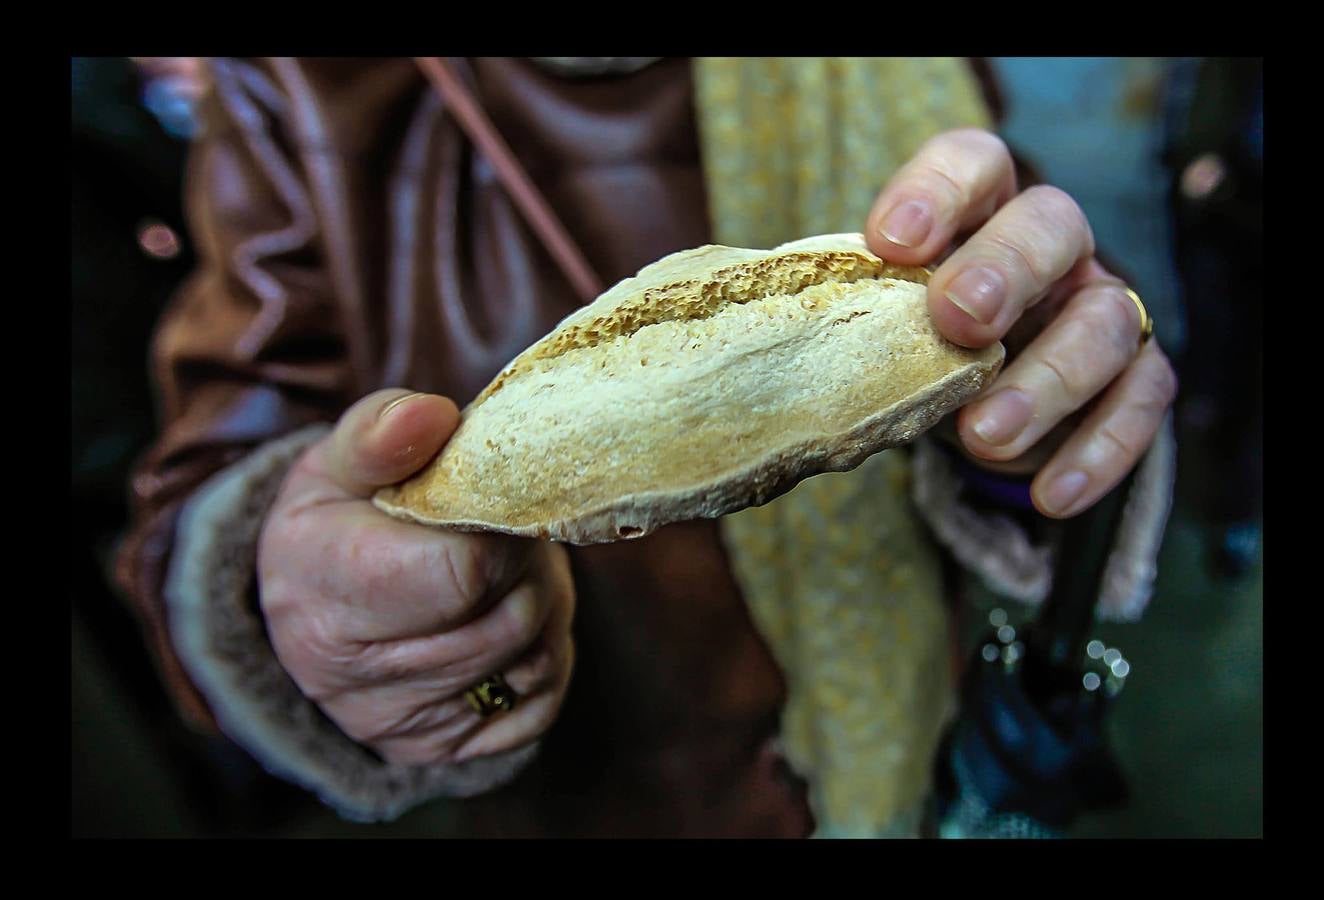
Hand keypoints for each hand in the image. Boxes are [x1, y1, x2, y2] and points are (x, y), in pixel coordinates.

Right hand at [258, 389, 574, 764]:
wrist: (311, 613)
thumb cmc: (336, 522)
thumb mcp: (337, 462)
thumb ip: (382, 431)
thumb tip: (433, 417)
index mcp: (322, 588)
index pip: (463, 570)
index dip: (501, 524)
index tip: (493, 497)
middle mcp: (352, 675)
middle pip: (509, 615)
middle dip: (525, 561)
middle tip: (501, 529)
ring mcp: (401, 723)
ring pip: (535, 656)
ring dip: (540, 603)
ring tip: (501, 569)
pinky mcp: (446, 751)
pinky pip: (540, 699)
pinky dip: (542, 654)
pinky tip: (502, 619)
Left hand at [865, 128, 1177, 517]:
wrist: (962, 404)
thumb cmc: (905, 345)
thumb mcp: (873, 322)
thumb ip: (846, 315)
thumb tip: (778, 348)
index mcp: (980, 209)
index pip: (973, 163)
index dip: (937, 191)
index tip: (891, 243)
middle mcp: (1050, 246)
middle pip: (1052, 223)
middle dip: (1005, 269)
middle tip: (958, 322)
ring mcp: (1097, 303)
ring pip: (1105, 318)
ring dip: (1049, 379)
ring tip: (984, 436)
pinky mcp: (1133, 371)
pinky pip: (1142, 398)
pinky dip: (1100, 450)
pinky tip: (1049, 496)